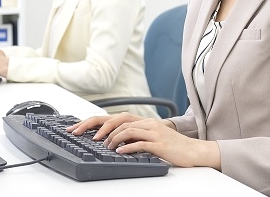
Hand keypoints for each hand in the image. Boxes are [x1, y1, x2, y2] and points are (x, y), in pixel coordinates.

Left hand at [68, 112, 220, 168]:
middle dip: (96, 127)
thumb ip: (133, 135)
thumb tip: (112, 140)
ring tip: (105, 146)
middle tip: (82, 135)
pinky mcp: (158, 143)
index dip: (93, 122)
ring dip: (112, 138)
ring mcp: (152, 132)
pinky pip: (139, 143)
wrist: (193, 151)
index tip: (76, 129)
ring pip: (126, 129)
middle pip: (116, 119)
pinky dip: (127, 147)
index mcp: (141, 121)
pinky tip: (119, 151)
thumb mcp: (149, 137)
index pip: (112, 117)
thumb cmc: (170, 146)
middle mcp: (145, 123)